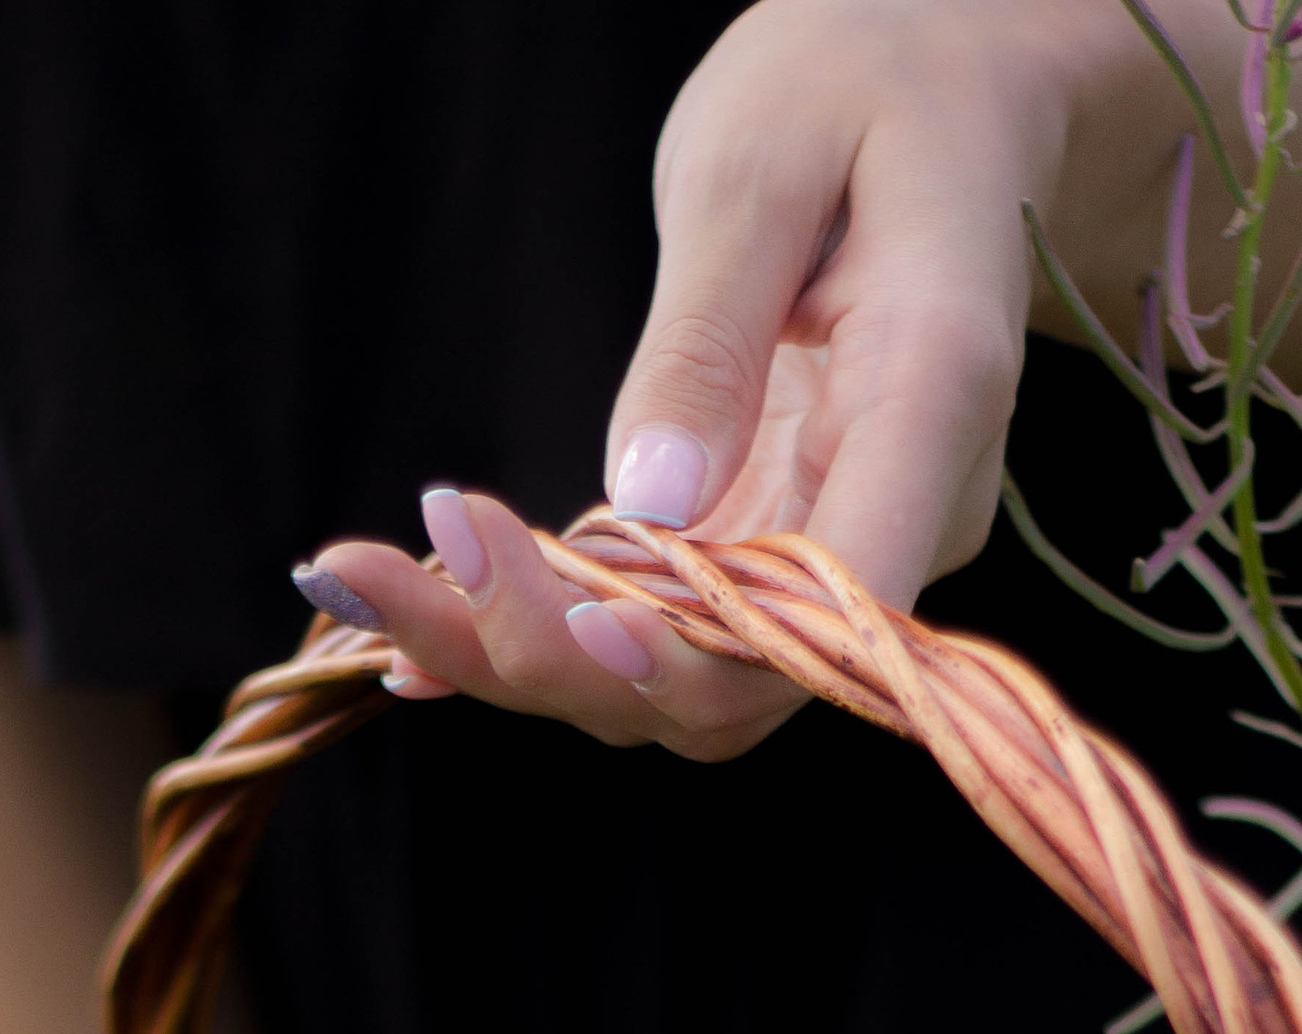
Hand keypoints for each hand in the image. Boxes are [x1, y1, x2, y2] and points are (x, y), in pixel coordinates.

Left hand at [299, 0, 1181, 762]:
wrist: (943, 90)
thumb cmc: (865, 83)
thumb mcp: (763, 160)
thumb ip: (708, 335)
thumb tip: (651, 505)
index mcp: (928, 403)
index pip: (836, 611)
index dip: (699, 654)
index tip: (563, 618)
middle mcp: (897, 514)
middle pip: (729, 682)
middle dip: (548, 656)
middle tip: (379, 574)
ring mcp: (832, 545)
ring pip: (674, 679)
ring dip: (510, 651)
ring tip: (358, 579)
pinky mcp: (764, 543)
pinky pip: (651, 624)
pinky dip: (530, 622)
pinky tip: (412, 603)